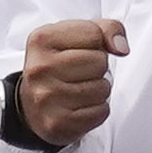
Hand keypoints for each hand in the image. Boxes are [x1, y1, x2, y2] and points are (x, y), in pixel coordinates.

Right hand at [14, 16, 122, 147]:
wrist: (30, 106)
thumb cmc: (56, 68)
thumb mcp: (74, 37)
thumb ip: (105, 29)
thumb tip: (121, 48)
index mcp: (41, 40)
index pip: (94, 33)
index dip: (96, 43)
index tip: (80, 50)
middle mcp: (40, 68)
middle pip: (100, 62)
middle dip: (97, 68)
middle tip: (78, 73)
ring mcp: (47, 97)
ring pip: (103, 88)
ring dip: (97, 90)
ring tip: (77, 90)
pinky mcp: (58, 122)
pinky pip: (101, 112)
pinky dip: (96, 110)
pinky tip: (78, 107)